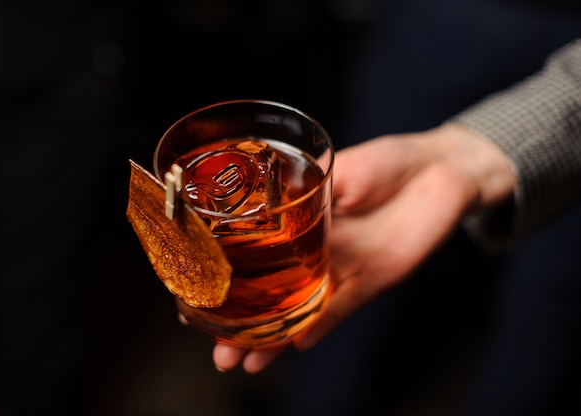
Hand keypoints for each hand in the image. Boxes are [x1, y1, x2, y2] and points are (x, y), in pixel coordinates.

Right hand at [212, 124, 515, 372]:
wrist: (440, 172)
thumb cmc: (386, 161)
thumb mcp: (339, 167)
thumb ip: (306, 186)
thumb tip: (263, 194)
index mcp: (299, 224)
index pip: (254, 257)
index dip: (225, 279)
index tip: (196, 299)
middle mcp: (313, 253)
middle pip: (271, 295)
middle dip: (243, 324)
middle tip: (216, 351)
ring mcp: (340, 270)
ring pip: (300, 310)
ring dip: (273, 338)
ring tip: (244, 361)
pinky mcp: (370, 281)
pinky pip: (340, 308)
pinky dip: (318, 326)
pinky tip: (295, 345)